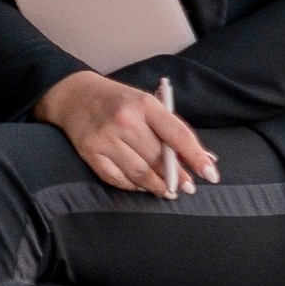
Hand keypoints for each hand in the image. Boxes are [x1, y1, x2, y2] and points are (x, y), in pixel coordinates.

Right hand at [32, 71, 217, 198]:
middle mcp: (124, 120)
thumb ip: (172, 130)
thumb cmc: (118, 101)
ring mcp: (105, 137)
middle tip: (187, 187)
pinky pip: (118, 179)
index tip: (210, 175)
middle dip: (178, 177)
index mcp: (144, 104)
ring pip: (140, 173)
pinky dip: (133, 186)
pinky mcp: (90, 151)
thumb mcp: (146, 105)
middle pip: (159, 159)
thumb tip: (204, 159)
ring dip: (158, 186)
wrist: (74, 95)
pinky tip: (141, 184)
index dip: (196, 156)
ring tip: (167, 190)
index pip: (177, 134)